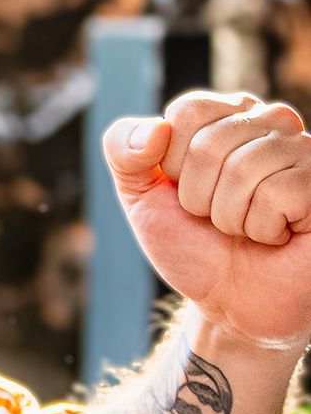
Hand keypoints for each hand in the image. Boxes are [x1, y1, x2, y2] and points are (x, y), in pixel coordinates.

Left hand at [103, 91, 310, 347]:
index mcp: (226, 114)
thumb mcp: (139, 194)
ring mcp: (305, 150)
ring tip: (245, 227)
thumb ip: (122, 148)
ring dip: (229, 216)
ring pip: (243, 169)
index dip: (173, 164)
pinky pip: (278, 194)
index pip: (186, 112)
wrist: (230, 301)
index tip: (185, 190)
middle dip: (198, 197)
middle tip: (217, 217)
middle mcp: (271, 121)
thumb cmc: (191, 243)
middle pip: (209, 144)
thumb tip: (158, 128)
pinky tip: (275, 235)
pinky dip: (262, 228)